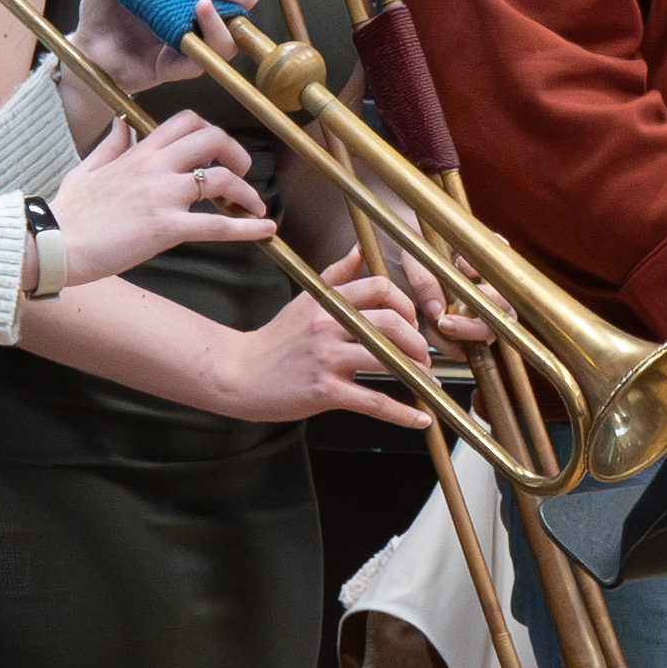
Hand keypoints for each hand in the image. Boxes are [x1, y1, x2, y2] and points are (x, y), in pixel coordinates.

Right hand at [53, 106, 277, 288]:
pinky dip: (247, 228)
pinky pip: (217, 225)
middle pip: (211, 139)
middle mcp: (154, 167)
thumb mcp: (85, 169)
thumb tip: (121, 124)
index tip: (214, 150)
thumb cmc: (67, 213)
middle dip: (235, 152)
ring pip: (221, 178)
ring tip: (255, 206)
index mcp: (137, 153)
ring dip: (246, 191)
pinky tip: (265, 231)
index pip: (185, 122)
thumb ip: (109, 145)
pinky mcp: (165, 227)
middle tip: (242, 172)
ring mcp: (162, 195)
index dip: (209, 131)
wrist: (54, 242)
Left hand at [70, 0, 255, 92]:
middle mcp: (202, 10)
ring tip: (197, 1)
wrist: (87, 45)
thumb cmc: (105, 7)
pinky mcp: (185, 66)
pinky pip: (211, 56)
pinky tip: (192, 25)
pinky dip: (210, 38)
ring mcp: (197, 38)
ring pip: (237, 27)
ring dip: (221, 11)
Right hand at [208, 279, 432, 433]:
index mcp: (327, 301)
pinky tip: (420, 417)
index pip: (379, 287)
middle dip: (417, 340)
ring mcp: (327, 358)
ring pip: (386, 359)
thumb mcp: (304, 300)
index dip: (405, 304)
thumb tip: (360, 250)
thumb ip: (336, 276)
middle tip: (424, 354)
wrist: (238, 374)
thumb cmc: (275, 340)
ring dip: (417, 372)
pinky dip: (402, 412)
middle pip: (391, 322)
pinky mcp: (325, 390)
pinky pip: (373, 401)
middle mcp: (328, 325)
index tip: (412, 322)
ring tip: (428, 381)